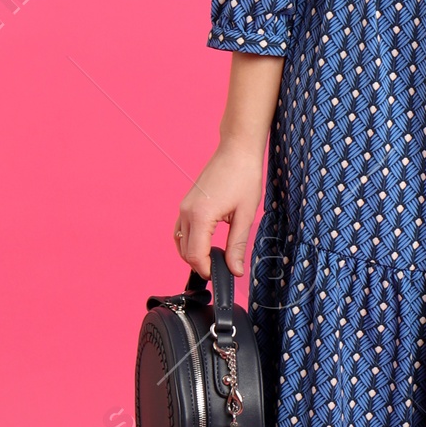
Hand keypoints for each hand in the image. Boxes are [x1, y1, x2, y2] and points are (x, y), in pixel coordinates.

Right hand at [174, 137, 265, 279]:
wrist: (237, 150)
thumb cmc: (244, 177)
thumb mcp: (245, 215)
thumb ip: (237, 246)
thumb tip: (235, 271)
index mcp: (200, 215)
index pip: (195, 255)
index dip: (207, 270)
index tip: (221, 276)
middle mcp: (186, 212)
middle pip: (185, 252)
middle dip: (201, 264)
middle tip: (222, 268)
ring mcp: (184, 206)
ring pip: (180, 241)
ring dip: (194, 253)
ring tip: (216, 257)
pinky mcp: (187, 203)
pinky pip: (181, 229)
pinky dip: (191, 241)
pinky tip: (208, 242)